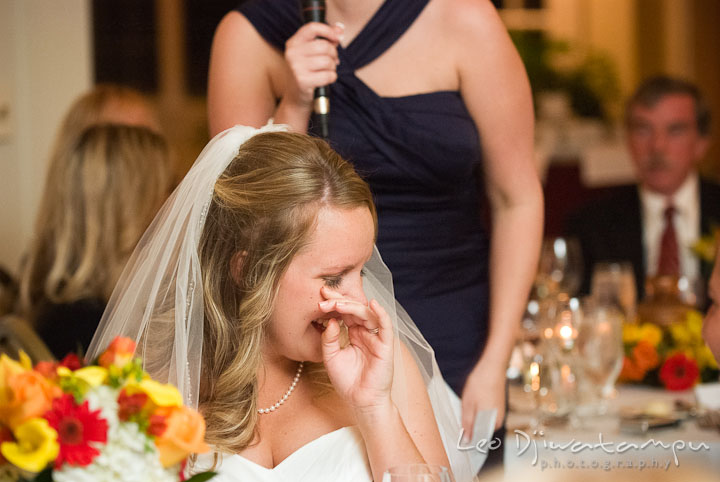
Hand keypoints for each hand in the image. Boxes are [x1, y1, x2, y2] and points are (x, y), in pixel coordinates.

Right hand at [284, 22, 342, 105]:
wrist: (296, 96)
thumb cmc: (307, 72)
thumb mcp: (313, 53)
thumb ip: (326, 39)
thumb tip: (340, 29)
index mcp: (293, 43)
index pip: (312, 28)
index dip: (328, 30)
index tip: (337, 37)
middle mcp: (292, 53)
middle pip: (324, 46)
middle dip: (333, 54)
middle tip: (331, 61)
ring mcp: (296, 67)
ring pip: (328, 61)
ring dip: (332, 67)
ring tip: (326, 71)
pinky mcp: (303, 81)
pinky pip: (328, 75)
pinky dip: (331, 78)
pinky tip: (325, 80)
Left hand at [319, 286, 393, 411]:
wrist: (361, 401)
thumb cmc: (347, 381)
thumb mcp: (330, 357)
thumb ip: (329, 338)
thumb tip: (331, 320)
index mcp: (353, 333)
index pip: (345, 312)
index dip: (334, 303)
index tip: (320, 295)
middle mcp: (365, 332)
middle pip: (355, 309)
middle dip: (339, 301)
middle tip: (324, 296)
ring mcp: (376, 337)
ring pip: (367, 314)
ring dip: (352, 306)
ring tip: (337, 303)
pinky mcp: (386, 345)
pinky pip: (385, 325)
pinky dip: (381, 313)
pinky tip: (372, 304)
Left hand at [460, 359, 505, 442]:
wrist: (493, 366)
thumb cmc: (481, 383)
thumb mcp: (469, 404)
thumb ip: (467, 423)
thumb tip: (466, 440)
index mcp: (492, 423)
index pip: (479, 438)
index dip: (468, 435)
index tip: (459, 431)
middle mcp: (499, 420)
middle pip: (480, 428)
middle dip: (470, 424)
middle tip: (462, 411)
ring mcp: (499, 412)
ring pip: (482, 420)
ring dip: (473, 416)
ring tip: (469, 403)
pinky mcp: (498, 405)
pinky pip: (486, 413)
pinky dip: (478, 409)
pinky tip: (474, 400)